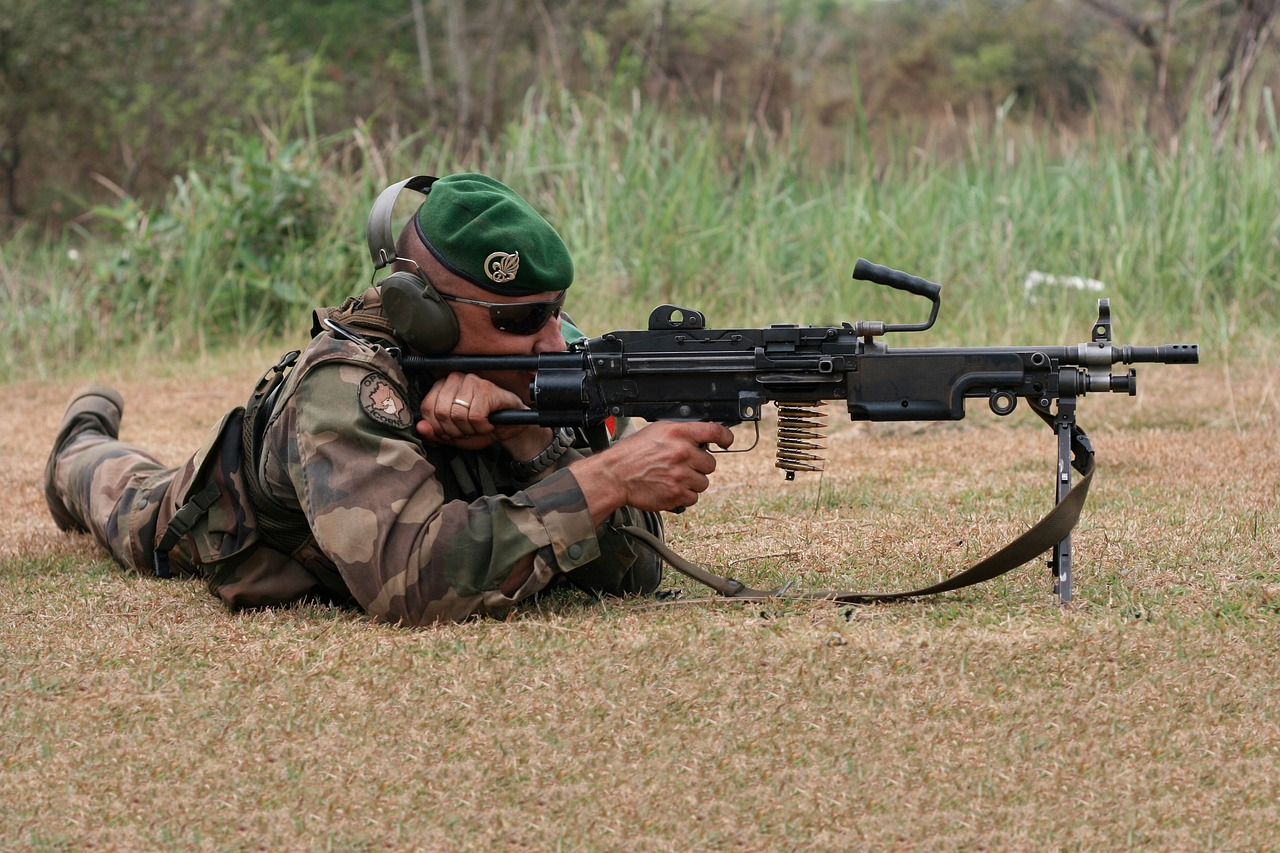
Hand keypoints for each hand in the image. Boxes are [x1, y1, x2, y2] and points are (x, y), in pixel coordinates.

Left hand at [416, 371, 548, 456]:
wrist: (510, 426)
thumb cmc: (481, 427)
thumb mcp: (454, 435)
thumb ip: (435, 433)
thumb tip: (420, 427)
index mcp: (442, 386)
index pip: (427, 409)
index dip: (439, 428)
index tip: (453, 433)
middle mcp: (454, 378)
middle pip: (441, 413)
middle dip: (454, 431)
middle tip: (468, 431)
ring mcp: (471, 381)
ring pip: (457, 415)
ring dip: (469, 430)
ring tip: (479, 427)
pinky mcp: (486, 388)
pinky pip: (474, 416)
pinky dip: (482, 427)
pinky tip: (488, 424)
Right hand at [571, 420, 734, 521]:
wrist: (615, 475)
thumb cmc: (632, 453)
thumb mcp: (657, 431)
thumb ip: (681, 433)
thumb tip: (701, 438)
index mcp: (678, 433)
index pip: (715, 432)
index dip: (726, 437)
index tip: (727, 442)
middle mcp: (682, 453)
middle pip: (711, 463)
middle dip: (699, 465)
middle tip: (682, 465)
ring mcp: (681, 475)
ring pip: (703, 482)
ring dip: (692, 482)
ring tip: (673, 477)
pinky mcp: (677, 494)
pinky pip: (693, 498)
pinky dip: (684, 496)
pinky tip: (670, 488)